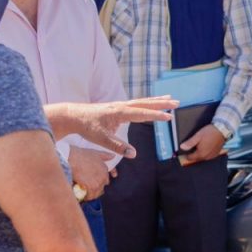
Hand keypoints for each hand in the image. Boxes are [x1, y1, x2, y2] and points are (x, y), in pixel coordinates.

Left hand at [55, 96, 178, 157]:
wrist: (74, 115)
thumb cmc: (87, 126)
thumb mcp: (101, 139)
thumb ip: (118, 146)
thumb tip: (134, 154)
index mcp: (120, 112)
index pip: (142, 113)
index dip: (156, 115)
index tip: (169, 117)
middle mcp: (122, 106)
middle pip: (145, 103)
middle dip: (161, 102)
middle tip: (176, 102)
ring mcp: (120, 105)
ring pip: (142, 101)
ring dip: (156, 100)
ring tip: (169, 97)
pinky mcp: (118, 108)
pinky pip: (136, 104)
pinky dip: (146, 103)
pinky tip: (150, 104)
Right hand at [67, 147, 114, 200]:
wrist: (73, 159)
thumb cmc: (82, 155)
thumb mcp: (96, 153)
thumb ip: (105, 155)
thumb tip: (113, 156)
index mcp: (105, 170)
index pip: (107, 180)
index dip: (103, 182)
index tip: (98, 185)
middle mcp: (103, 177)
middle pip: (102, 187)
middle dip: (97, 188)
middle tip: (90, 188)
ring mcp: (98, 183)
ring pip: (97, 193)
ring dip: (92, 194)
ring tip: (87, 194)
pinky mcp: (91, 188)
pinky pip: (90, 196)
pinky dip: (87, 197)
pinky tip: (84, 197)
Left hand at [178, 124, 225, 164]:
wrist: (222, 130)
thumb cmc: (210, 132)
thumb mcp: (197, 136)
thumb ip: (189, 143)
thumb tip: (182, 147)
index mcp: (201, 154)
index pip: (190, 158)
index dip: (186, 154)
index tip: (185, 151)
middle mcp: (207, 157)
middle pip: (197, 158)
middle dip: (193, 154)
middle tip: (193, 146)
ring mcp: (212, 156)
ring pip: (203, 157)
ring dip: (200, 153)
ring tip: (200, 145)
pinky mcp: (216, 153)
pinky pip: (209, 156)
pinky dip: (206, 152)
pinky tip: (206, 146)